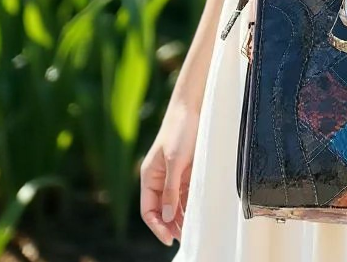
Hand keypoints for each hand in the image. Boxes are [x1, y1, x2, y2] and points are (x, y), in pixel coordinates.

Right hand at [140, 100, 199, 245]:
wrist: (193, 108)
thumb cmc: (180, 131)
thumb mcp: (175, 161)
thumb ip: (171, 189)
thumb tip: (167, 216)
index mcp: (149, 177)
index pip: (148, 210)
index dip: (156, 226)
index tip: (168, 239)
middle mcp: (159, 179)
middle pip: (162, 210)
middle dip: (171, 225)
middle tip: (185, 237)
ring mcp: (174, 175)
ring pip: (175, 203)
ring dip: (181, 217)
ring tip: (192, 230)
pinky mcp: (187, 170)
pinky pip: (187, 193)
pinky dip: (190, 204)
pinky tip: (197, 213)